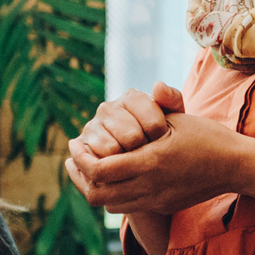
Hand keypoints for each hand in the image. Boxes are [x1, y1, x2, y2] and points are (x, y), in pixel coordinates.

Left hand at [65, 101, 249, 218]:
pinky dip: (114, 195)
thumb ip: (153, 109)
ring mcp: (157, 200)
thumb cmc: (207, 136)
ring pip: (110, 205)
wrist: (236, 166)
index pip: (100, 169)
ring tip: (89, 169)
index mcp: (151, 162)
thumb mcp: (178, 119)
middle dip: (80, 177)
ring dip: (96, 188)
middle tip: (73, 159)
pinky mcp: (163, 206)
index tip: (74, 143)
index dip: (81, 158)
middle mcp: (150, 187)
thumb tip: (141, 90)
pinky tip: (114, 177)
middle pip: (98, 194)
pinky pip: (129, 207)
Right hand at [69, 83, 183, 163]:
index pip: (152, 122)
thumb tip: (157, 86)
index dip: (161, 139)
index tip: (164, 143)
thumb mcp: (172, 119)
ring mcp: (93, 125)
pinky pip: (99, 161)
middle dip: (145, 152)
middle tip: (150, 156)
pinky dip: (111, 169)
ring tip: (136, 161)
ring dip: (128, 161)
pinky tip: (121, 168)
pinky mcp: (81, 144)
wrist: (135, 156)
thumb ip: (172, 100)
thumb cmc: (158, 135)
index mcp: (131, 97)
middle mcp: (108, 107)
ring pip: (114, 149)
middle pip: (132, 137)